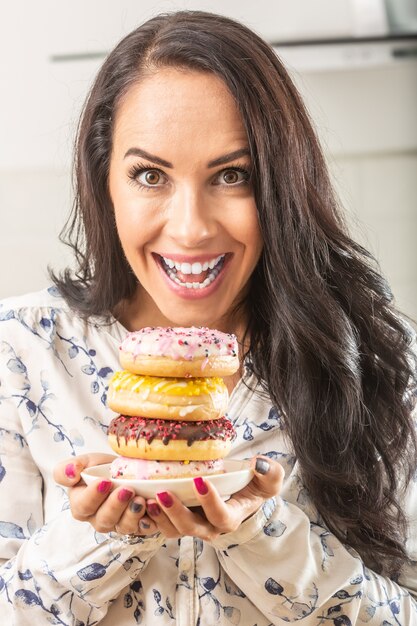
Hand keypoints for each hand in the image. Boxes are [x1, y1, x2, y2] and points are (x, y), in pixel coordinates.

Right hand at [53, 454, 158, 535]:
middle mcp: (99, 518)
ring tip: (140, 499)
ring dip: (132, 514)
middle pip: (104, 520)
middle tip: (127, 490)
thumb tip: (71, 474)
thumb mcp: (84, 462)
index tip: (105, 481)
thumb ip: (67, 468)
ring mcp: (119, 523)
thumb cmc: (101, 468)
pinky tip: (152, 510)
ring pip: (123, 527)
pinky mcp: (137, 525)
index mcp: (81, 505)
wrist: (126, 469)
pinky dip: (148, 522)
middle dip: (116, 505)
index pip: (83, 506)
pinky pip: (143, 529)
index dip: (93, 496)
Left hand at [144, 456, 283, 540]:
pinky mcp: (178, 519)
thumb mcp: (270, 478)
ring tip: (148, 499)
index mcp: (231, 518)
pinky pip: (162, 524)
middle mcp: (210, 527)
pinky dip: (149, 516)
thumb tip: (259, 464)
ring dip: (159, 517)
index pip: (221, 516)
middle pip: (191, 528)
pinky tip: (140, 499)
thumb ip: (270, 472)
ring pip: (173, 529)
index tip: (200, 480)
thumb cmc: (256, 485)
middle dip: (176, 513)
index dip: (210, 502)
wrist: (243, 494)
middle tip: (163, 493)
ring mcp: (192, 524)